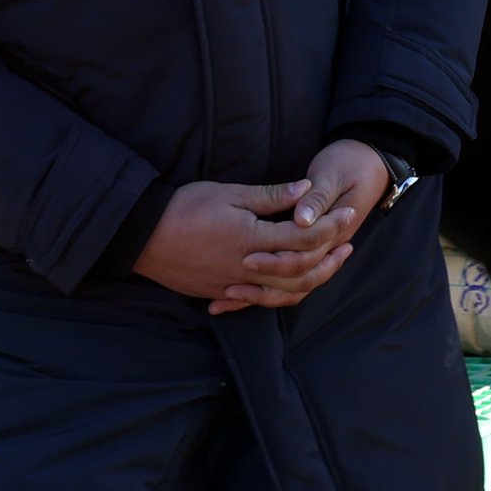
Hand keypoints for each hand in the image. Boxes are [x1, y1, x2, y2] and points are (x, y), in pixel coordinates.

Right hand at [136, 140, 386, 312]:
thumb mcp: (230, 193)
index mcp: (252, 239)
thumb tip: (306, 189)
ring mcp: (232, 285)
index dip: (331, 225)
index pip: (304, 237)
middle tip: (348, 245)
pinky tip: (290, 287)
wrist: (142, 236)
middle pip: (301, 272)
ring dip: (310, 281)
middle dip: (329, 259)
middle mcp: (246, 268)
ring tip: (327, 266)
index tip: (348, 212)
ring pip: (282, 293)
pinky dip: (278, 296)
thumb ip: (271, 195)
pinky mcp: (218, 294)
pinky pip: (256, 302)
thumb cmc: (185, 207)